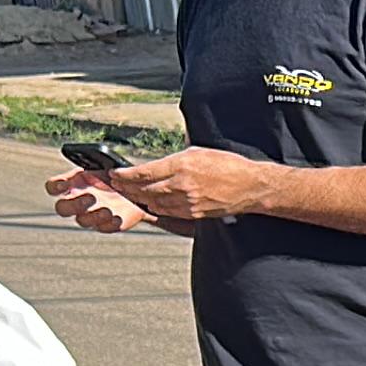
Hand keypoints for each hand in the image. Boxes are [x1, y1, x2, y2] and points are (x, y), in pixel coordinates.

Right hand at [44, 170, 151, 233]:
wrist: (136, 189)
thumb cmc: (114, 175)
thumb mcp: (105, 166)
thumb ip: (96, 166)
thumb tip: (97, 170)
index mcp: (72, 184)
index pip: (52, 187)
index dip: (54, 187)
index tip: (63, 185)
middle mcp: (76, 201)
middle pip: (62, 208)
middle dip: (74, 205)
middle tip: (91, 197)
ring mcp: (90, 215)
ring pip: (81, 221)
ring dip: (93, 216)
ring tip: (108, 210)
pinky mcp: (105, 225)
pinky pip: (103, 228)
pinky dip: (109, 225)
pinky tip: (117, 218)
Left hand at [100, 146, 282, 222]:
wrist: (251, 186)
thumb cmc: (228, 165)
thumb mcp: (199, 152)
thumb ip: (176, 158)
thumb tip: (159, 161)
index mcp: (181, 165)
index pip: (144, 172)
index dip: (125, 175)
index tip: (114, 174)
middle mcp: (182, 184)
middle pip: (144, 189)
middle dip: (127, 187)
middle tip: (116, 185)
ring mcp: (188, 202)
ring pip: (154, 202)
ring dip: (140, 198)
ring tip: (130, 193)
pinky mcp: (195, 213)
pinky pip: (168, 211)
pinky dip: (157, 207)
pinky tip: (151, 202)